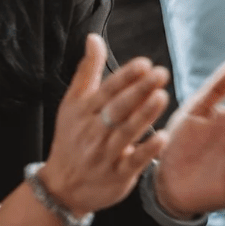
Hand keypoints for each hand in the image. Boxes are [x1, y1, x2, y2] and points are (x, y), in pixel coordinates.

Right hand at [40, 33, 169, 215]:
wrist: (61, 187)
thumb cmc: (72, 138)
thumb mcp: (72, 104)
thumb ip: (87, 72)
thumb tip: (93, 38)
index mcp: (83, 112)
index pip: (106, 90)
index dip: (125, 77)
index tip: (145, 63)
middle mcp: (93, 132)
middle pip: (117, 108)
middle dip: (138, 90)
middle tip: (160, 74)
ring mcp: (105, 155)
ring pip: (126, 132)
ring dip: (144, 115)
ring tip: (162, 96)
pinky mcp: (118, 176)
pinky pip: (133, 161)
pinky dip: (147, 150)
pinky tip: (162, 137)